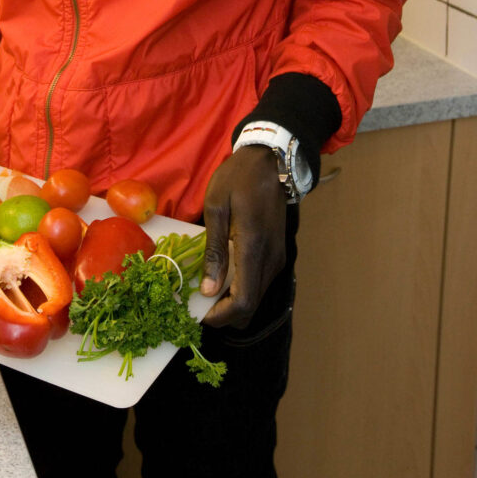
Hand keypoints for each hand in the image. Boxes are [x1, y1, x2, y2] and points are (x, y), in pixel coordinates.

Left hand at [200, 145, 287, 328]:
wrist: (269, 161)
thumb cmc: (238, 179)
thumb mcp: (216, 207)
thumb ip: (214, 250)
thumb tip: (209, 290)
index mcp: (253, 249)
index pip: (243, 302)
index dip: (221, 316)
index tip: (199, 314)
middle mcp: (271, 260)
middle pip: (251, 307)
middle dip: (224, 313)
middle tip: (198, 302)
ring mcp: (277, 258)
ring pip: (256, 297)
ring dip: (233, 301)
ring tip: (206, 288)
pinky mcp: (277, 253)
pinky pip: (260, 282)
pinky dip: (241, 288)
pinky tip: (223, 274)